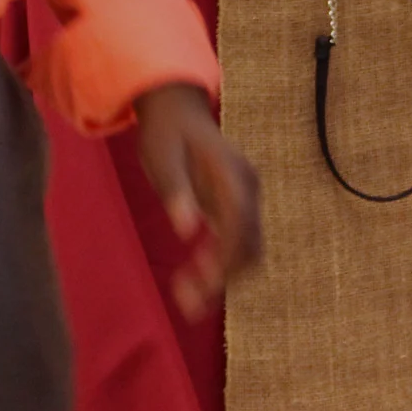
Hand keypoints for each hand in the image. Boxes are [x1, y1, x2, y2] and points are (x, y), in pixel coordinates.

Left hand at [134, 82, 261, 317]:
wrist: (176, 110)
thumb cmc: (165, 132)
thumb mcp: (160, 156)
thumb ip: (175, 191)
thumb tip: (186, 232)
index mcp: (233, 172)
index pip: (240, 222)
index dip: (225, 256)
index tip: (201, 282)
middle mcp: (248, 188)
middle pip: (251, 244)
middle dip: (223, 277)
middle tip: (186, 300)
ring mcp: (245, 200)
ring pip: (248, 251)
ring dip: (223, 279)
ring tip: (186, 299)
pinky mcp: (235, 210)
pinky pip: (236, 245)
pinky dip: (219, 268)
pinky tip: (191, 280)